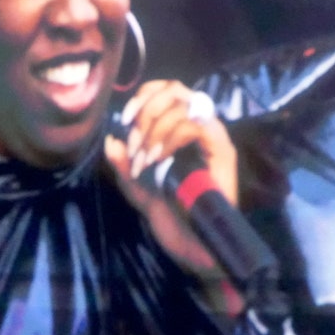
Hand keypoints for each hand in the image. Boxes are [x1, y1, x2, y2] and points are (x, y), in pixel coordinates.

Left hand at [103, 80, 238, 293]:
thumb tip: (110, 141)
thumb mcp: (139, 190)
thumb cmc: (173, 219)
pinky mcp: (223, 150)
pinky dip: (171, 137)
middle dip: (146, 112)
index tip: (125, 120)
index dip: (142, 97)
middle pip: (174, 88)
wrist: (195, 246)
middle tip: (136, 144)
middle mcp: (200, 128)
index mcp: (181, 131)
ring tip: (146, 160)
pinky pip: (196, 124)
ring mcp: (213, 137)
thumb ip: (124, 166)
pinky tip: (160, 159)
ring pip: (183, 104)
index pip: (164, 90)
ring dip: (155, 130)